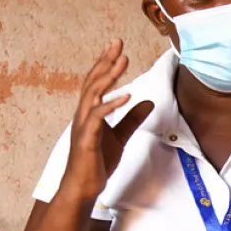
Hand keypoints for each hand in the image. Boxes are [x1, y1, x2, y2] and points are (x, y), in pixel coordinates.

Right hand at [61, 40, 153, 201]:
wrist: (84, 187)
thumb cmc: (97, 162)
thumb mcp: (120, 136)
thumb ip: (131, 119)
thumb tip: (147, 102)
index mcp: (90, 113)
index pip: (97, 83)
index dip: (106, 64)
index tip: (117, 47)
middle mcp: (83, 115)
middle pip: (93, 82)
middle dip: (105, 62)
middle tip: (117, 43)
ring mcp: (83, 126)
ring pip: (92, 95)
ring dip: (108, 77)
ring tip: (122, 61)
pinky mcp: (87, 140)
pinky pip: (97, 118)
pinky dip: (111, 105)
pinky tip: (126, 96)